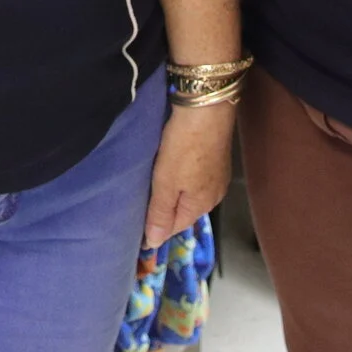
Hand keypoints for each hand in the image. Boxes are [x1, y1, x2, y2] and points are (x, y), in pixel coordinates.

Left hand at [142, 100, 234, 246]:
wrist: (205, 106)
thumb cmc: (183, 146)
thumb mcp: (165, 183)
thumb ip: (159, 214)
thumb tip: (154, 244)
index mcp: (201, 205)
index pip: (174, 228)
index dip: (154, 226)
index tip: (134, 218)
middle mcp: (214, 195)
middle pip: (183, 210)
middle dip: (163, 207)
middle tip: (139, 195)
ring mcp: (217, 175)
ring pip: (189, 192)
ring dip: (172, 189)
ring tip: (152, 179)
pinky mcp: (216, 157)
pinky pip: (195, 176)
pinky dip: (182, 174)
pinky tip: (171, 163)